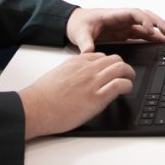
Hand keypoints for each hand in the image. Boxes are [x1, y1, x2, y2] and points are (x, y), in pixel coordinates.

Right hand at [18, 52, 135, 139]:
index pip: (101, 56)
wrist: (35, 108)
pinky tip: (126, 90)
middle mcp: (87, 69)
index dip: (109, 63)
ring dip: (129, 74)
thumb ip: (73, 73)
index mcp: (77, 62)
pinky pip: (120, 85)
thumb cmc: (42, 97)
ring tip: (129, 81)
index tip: (111, 70)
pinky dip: (127, 85)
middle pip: (115, 59)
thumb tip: (81, 78)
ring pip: (121, 68)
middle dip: (123, 66)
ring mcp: (93, 82)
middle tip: (126, 74)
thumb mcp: (58, 75)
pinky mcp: (97, 98)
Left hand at [65, 7, 164, 53]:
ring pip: (146, 26)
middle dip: (157, 23)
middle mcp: (122, 19)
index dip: (144, 20)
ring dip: (158, 30)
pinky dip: (152, 38)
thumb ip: (86, 43)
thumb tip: (88, 52)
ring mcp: (124, 26)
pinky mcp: (125, 33)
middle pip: (145, 17)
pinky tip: (161, 43)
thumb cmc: (78, 23)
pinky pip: (142, 34)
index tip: (150, 30)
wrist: (74, 23)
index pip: (133, 14)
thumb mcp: (80, 33)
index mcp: (114, 15)